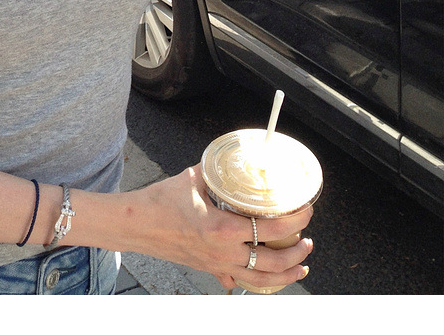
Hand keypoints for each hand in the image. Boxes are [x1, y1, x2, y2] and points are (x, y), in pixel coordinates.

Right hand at [136, 166, 312, 292]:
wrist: (136, 225)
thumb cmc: (160, 201)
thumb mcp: (193, 179)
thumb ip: (218, 174)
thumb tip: (235, 161)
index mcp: (222, 228)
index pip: (270, 229)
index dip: (295, 221)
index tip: (306, 211)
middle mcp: (223, 253)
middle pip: (273, 263)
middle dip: (297, 253)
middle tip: (308, 240)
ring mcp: (216, 266)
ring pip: (261, 281)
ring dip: (286, 276)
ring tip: (301, 265)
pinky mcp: (209, 270)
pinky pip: (239, 283)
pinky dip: (257, 282)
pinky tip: (267, 277)